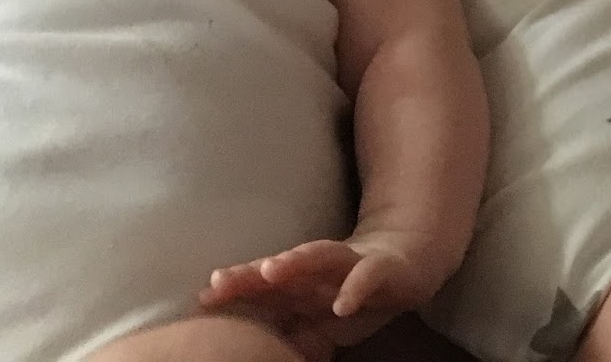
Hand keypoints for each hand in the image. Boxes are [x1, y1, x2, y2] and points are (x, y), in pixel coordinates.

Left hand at [199, 231, 431, 355]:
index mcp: (300, 282)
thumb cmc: (351, 295)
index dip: (235, 290)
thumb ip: (290, 335)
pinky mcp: (381, 268)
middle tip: (221, 280)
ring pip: (320, 258)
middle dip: (251, 274)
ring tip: (271, 273)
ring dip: (296, 264)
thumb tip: (255, 351)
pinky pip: (367, 277)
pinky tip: (341, 305)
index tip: (203, 298)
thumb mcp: (318, 323)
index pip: (263, 285)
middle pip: (281, 268)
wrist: (406, 261)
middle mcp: (319, 268)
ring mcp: (350, 263)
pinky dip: (355, 289)